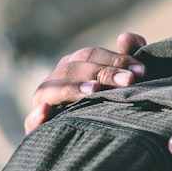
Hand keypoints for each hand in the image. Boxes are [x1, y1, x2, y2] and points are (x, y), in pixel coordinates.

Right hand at [24, 31, 146, 132]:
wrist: (97, 134)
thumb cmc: (113, 96)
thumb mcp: (122, 77)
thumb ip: (127, 55)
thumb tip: (125, 36)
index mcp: (76, 63)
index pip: (92, 55)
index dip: (116, 59)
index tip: (141, 70)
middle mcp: (58, 78)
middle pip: (75, 69)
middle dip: (103, 73)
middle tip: (129, 81)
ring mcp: (45, 100)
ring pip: (51, 89)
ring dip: (72, 88)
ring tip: (94, 91)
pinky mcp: (37, 127)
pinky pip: (30, 122)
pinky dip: (36, 116)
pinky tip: (46, 111)